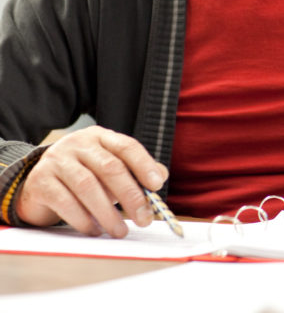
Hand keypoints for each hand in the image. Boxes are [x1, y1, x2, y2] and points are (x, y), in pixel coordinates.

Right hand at [15, 125, 167, 237]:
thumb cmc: (83, 176)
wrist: (38, 184)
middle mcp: (77, 144)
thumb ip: (135, 171)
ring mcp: (56, 161)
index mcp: (100, 137)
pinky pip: (65, 202)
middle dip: (131, 195)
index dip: (144, 165)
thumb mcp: (110, 169)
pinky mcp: (40, 182)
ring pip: (88, 186)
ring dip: (108, 213)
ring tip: (120, 231)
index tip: (157, 186)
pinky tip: (95, 230)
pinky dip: (83, 219)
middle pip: (110, 168)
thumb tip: (160, 177)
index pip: (126, 146)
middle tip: (144, 219)